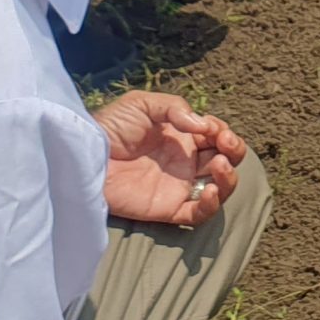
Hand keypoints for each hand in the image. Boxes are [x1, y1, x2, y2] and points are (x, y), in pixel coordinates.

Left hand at [95, 91, 244, 225]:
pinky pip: (197, 215)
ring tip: (220, 165)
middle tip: (226, 144)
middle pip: (224, 160)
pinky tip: (210, 191)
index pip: (216, 136)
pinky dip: (210, 206)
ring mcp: (177, 186)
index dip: (222, 131)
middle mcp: (185, 162)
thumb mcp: (142, 104)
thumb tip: (203, 126)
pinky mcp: (166, 209)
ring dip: (228, 178)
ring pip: (219, 188)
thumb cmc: (110, 126)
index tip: (214, 128)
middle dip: (233, 150)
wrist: (85, 155)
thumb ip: (175, 108)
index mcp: (182, 137)